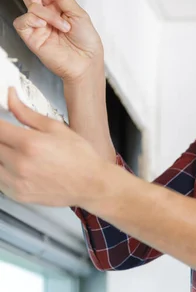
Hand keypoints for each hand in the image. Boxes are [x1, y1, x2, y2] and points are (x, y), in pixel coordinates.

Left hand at [0, 88, 109, 206]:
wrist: (91, 184)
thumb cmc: (80, 157)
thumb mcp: (55, 127)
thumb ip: (26, 112)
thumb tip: (11, 96)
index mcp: (29, 143)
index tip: (1, 122)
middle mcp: (20, 164)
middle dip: (2, 137)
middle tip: (11, 136)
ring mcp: (17, 182)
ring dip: (1, 154)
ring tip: (15, 151)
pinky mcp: (18, 194)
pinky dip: (3, 170)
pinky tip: (17, 166)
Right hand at [14, 0, 103, 82]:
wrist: (86, 63)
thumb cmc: (87, 42)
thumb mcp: (79, 14)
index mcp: (58, 8)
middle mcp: (47, 15)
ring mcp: (38, 26)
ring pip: (31, 6)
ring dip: (48, 14)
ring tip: (63, 26)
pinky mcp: (31, 37)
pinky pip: (23, 21)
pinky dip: (33, 20)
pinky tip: (45, 25)